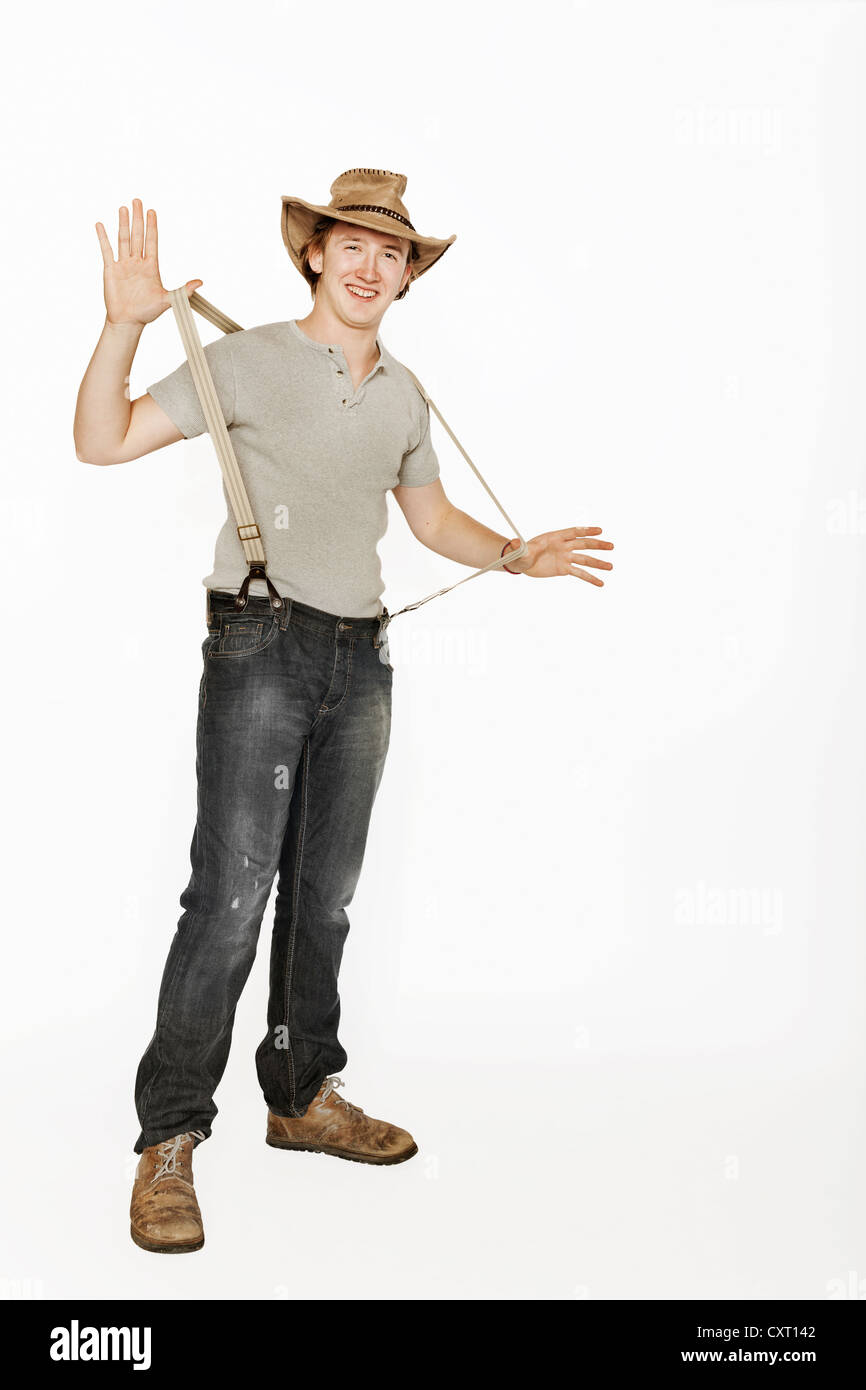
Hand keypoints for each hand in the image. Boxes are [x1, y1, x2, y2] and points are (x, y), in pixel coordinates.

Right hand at [95, 198, 201, 326]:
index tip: (152, 211)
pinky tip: (100, 225)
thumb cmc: (147, 312)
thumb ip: (183, 290)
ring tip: (124, 208)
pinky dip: (103, 237)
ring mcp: (123, 265)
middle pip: (137, 236)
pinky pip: (106, 250)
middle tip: (138, 201)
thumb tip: (200, 282)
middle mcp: (137, 263)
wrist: (128, 321)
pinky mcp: (111, 270)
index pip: (152, 241)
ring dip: (123, 223)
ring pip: (123, 239)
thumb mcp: (168, 300)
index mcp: (151, 267)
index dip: (152, 227)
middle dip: (138, 218)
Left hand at [504, 526, 613, 583]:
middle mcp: (563, 546)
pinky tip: (600, 583)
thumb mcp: (521, 550)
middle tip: (611, 546)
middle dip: (597, 545)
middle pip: (583, 544)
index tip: (599, 531)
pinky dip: (590, 578)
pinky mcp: (565, 569)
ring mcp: (566, 557)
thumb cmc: (522, 553)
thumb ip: (520, 547)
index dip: (586, 531)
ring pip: (584, 559)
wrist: (522, 562)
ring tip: (610, 567)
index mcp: (555, 537)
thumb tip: (513, 542)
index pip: (573, 532)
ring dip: (598, 563)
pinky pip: (579, 573)